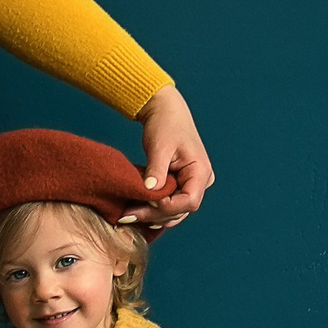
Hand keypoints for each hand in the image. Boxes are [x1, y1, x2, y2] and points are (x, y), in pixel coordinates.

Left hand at [119, 86, 212, 231]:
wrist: (165, 112)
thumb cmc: (165, 124)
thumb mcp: (160, 147)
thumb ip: (157, 170)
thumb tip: (150, 191)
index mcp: (201, 172)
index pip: (189, 201)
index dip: (167, 207)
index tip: (146, 202)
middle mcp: (200, 182)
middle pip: (180, 210)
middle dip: (154, 215)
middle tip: (126, 215)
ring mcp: (191, 185)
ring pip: (174, 212)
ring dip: (152, 216)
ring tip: (127, 215)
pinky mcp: (180, 185)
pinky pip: (168, 205)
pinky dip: (153, 210)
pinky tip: (135, 211)